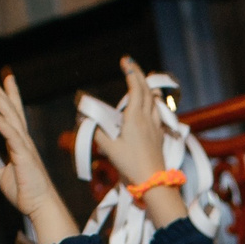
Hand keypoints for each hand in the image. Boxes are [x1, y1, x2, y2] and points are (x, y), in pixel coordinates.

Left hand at [0, 67, 77, 243]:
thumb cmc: (26, 193)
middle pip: (8, 106)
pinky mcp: (23, 154)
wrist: (41, 207)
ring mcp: (24, 145)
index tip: (2, 75)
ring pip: (8, 114)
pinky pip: (9, 133)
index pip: (12, 112)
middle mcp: (23, 139)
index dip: (7, 93)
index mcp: (20, 142)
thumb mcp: (0, 174)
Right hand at [89, 58, 177, 215]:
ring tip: (144, 80)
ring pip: (154, 101)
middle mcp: (147, 119)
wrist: (154, 182)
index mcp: (134, 118)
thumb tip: (85, 120)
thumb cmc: (131, 166)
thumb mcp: (109, 149)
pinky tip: (153, 104)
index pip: (135, 89)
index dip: (131, 73)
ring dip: (148, 88)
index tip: (125, 61)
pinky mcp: (159, 136)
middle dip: (138, 75)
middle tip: (130, 64)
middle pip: (146, 91)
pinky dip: (154, 102)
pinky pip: (158, 113)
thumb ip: (97, 133)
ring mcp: (155, 127)